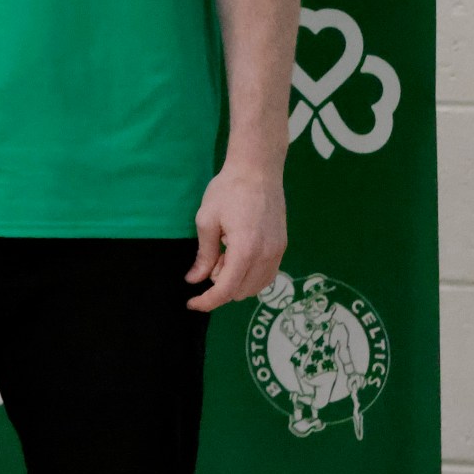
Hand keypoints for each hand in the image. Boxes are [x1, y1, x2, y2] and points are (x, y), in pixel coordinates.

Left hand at [185, 161, 287, 311]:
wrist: (258, 169)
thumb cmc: (228, 190)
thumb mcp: (207, 220)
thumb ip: (203, 255)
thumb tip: (194, 280)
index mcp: (245, 250)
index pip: (226, 290)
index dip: (207, 301)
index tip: (191, 303)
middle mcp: (266, 256)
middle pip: (241, 292)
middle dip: (221, 286)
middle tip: (211, 260)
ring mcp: (277, 252)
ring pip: (256, 287)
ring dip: (237, 282)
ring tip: (224, 255)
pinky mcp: (282, 246)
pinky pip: (267, 275)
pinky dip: (251, 276)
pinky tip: (239, 257)